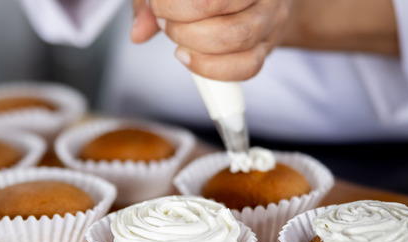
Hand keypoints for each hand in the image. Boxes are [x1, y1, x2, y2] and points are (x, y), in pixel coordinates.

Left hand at [131, 0, 291, 80]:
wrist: (255, 0)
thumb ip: (152, 2)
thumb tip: (138, 32)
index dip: (172, 2)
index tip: (157, 5)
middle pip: (216, 4)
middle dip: (179, 21)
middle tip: (164, 22)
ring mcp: (269, 19)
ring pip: (235, 37)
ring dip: (193, 44)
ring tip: (176, 39)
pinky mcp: (267, 48)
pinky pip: (246, 67)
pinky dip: (211, 69)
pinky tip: (188, 59)